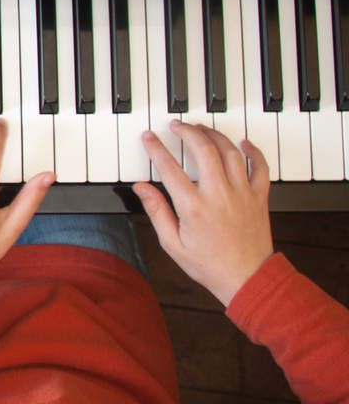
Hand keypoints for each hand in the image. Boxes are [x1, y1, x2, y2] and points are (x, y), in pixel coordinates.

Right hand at [133, 120, 272, 306]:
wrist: (246, 277)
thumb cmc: (209, 264)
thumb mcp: (172, 243)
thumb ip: (157, 211)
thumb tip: (142, 188)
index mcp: (193, 207)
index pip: (170, 168)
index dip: (156, 149)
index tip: (149, 138)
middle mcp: (219, 194)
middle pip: (203, 149)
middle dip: (187, 132)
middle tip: (176, 125)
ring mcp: (241, 193)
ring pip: (230, 151)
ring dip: (214, 135)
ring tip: (201, 129)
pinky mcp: (258, 196)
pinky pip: (260, 166)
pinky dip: (253, 151)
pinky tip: (243, 142)